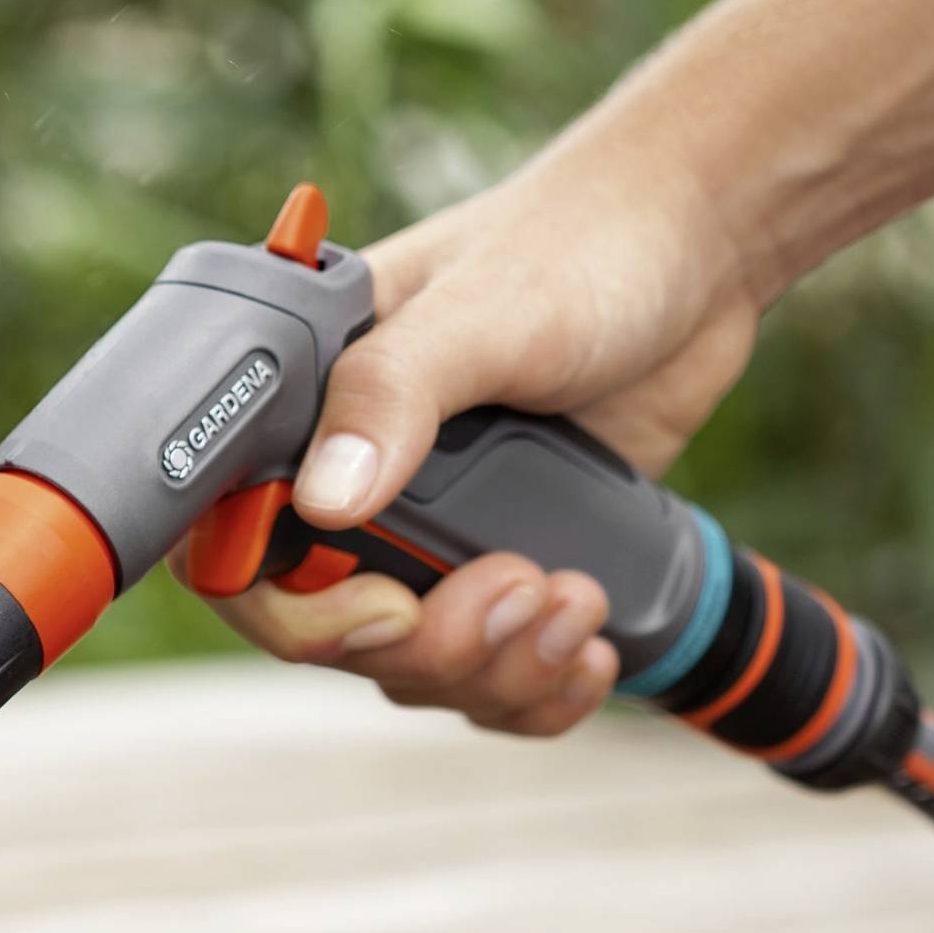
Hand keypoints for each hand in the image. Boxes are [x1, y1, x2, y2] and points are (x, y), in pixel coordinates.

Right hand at [196, 142, 759, 735]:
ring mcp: (430, 536)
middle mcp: (353, 486)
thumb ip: (394, 393)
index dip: (294, 615)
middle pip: (336, 641)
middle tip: (522, 584)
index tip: (391, 606)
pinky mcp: (505, 563)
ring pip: (417, 672)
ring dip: (501, 670)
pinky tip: (591, 650)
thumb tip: (328, 499)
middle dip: (437, 645)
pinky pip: (490, 678)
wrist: (701, 246)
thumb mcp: (484, 308)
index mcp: (307, 414)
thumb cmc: (579, 241)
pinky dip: (540, 691)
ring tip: (578, 598)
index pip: (232, 552)